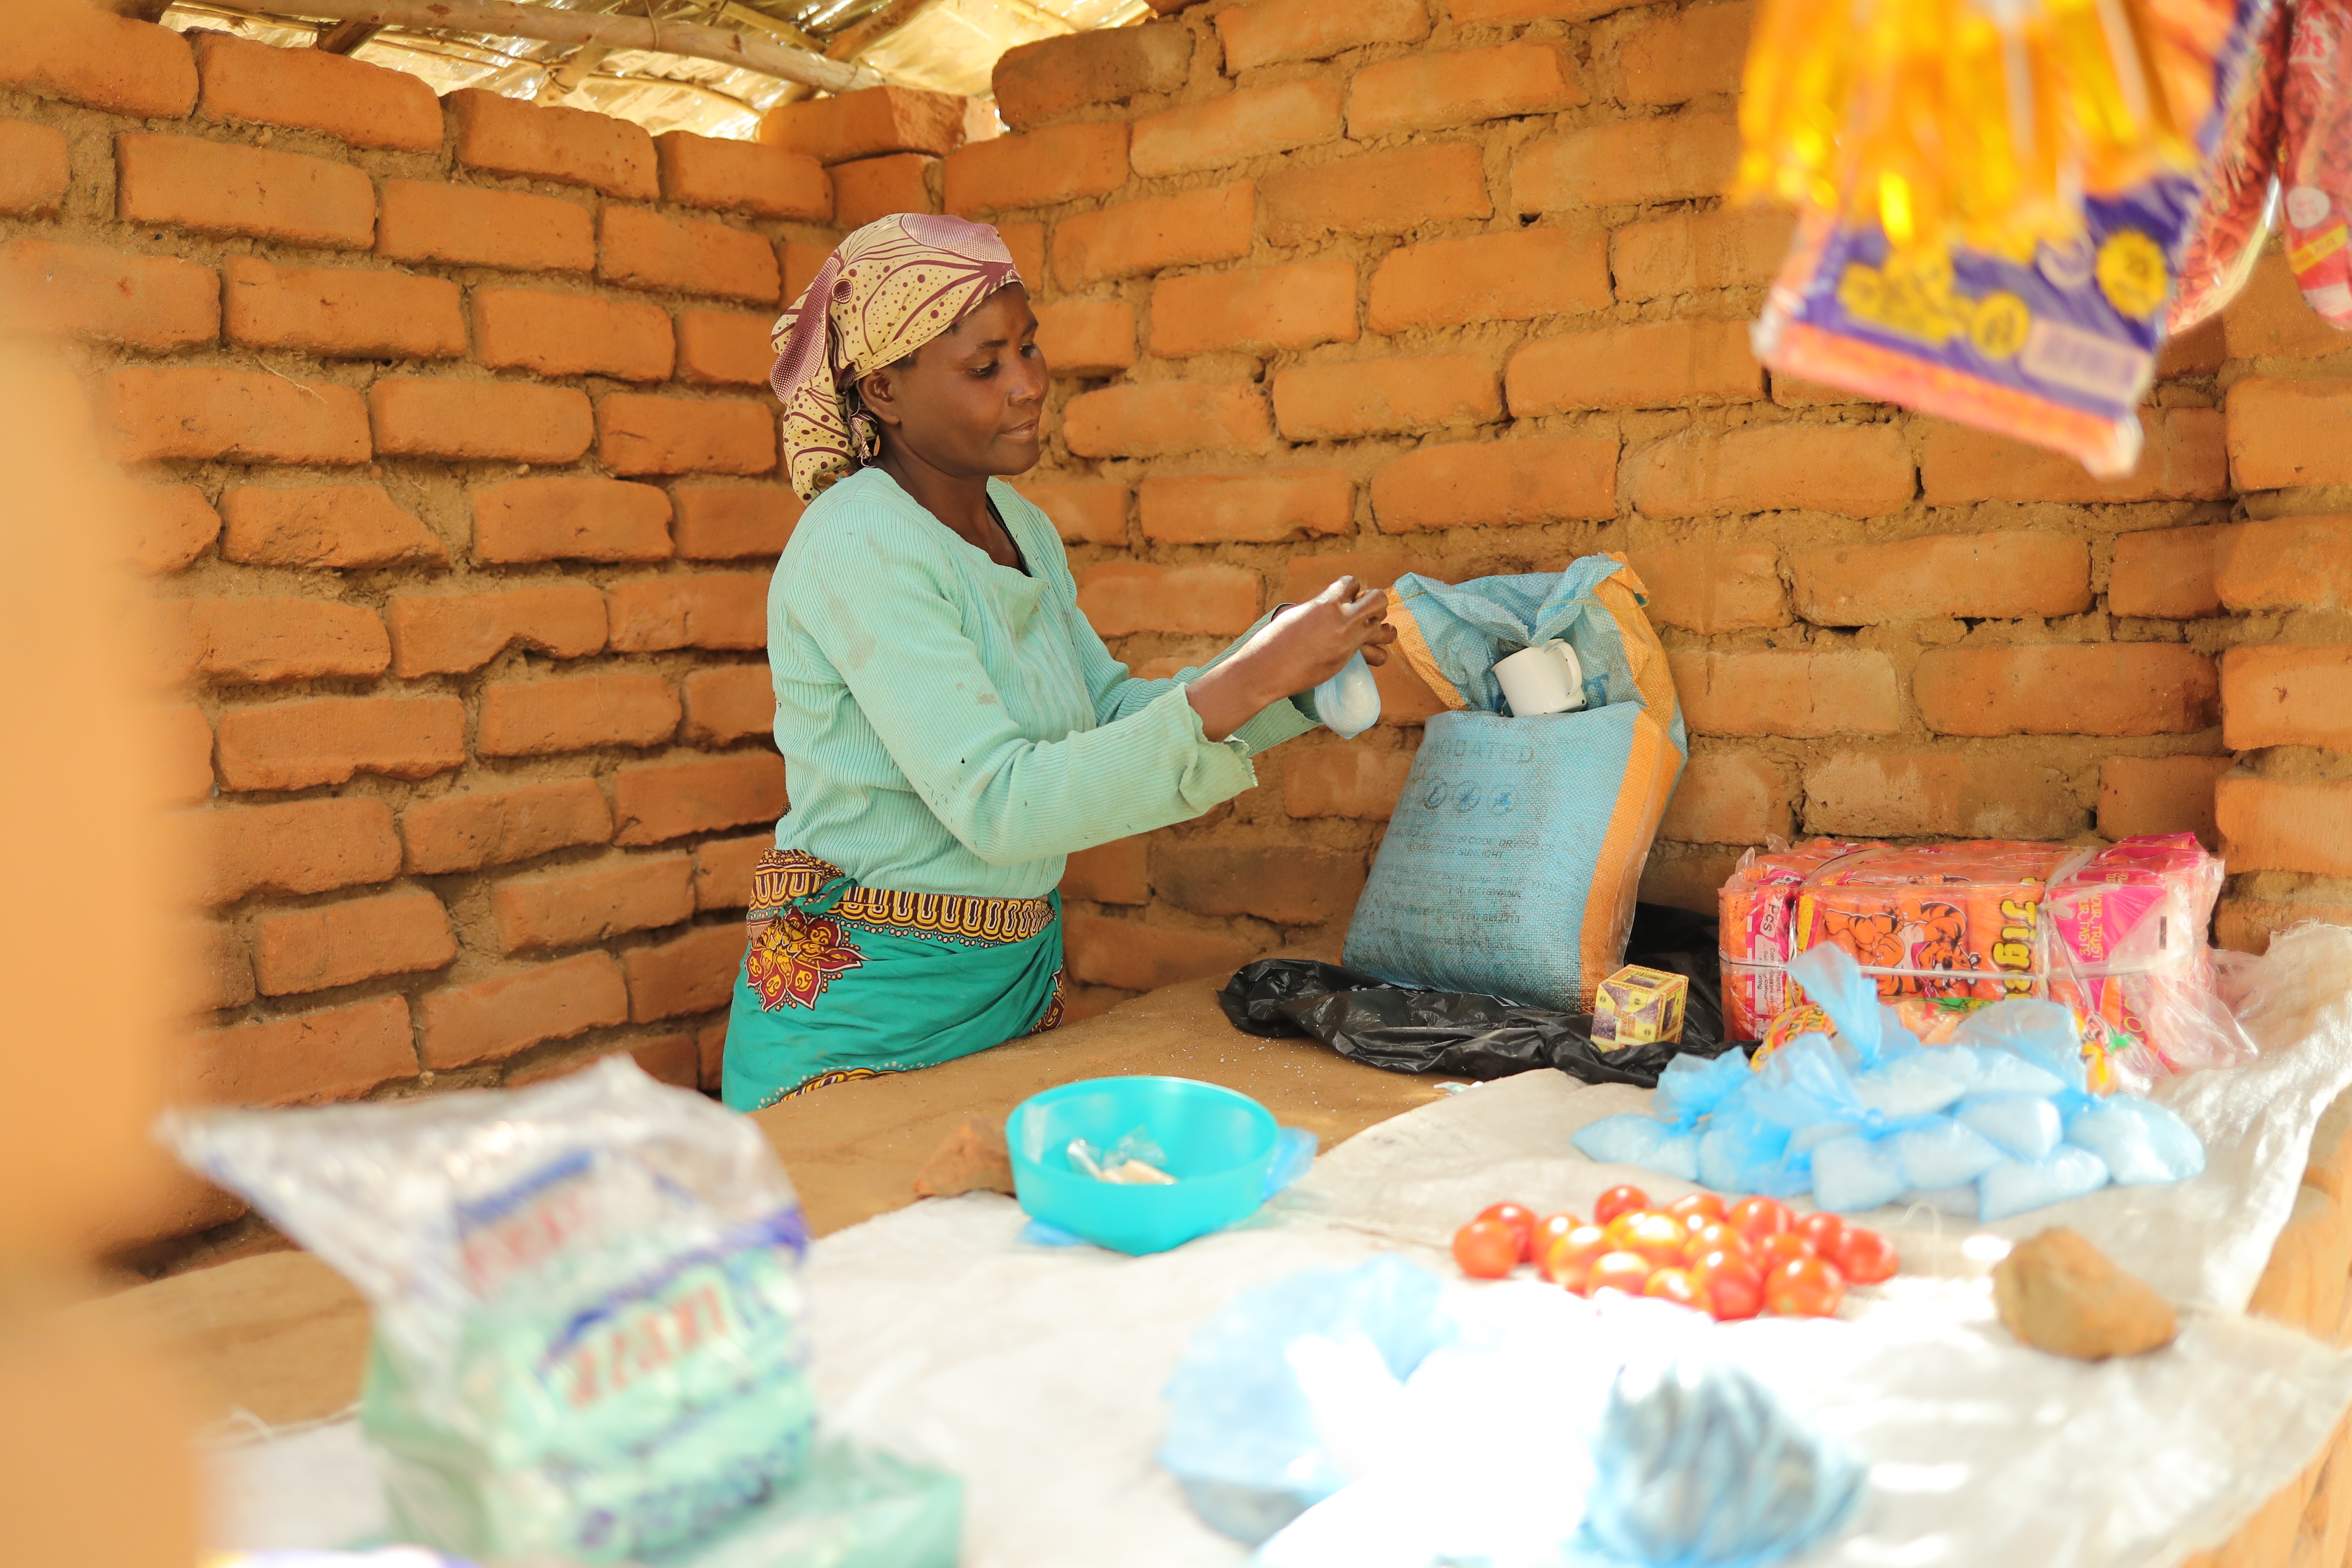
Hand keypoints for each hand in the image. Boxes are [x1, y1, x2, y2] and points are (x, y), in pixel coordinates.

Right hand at [1186, 577, 1396, 740]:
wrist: (1264, 669)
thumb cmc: (1273, 640)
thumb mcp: (1296, 613)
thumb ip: (1320, 607)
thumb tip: (1330, 607)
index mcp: (1325, 601)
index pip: (1353, 583)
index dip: (1349, 590)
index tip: (1342, 598)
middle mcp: (1341, 619)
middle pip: (1379, 600)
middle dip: (1373, 603)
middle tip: (1360, 613)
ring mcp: (1348, 642)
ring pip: (1387, 630)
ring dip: (1379, 628)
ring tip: (1367, 631)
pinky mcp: (1348, 662)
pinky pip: (1378, 655)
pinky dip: (1374, 653)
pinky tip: (1365, 653)